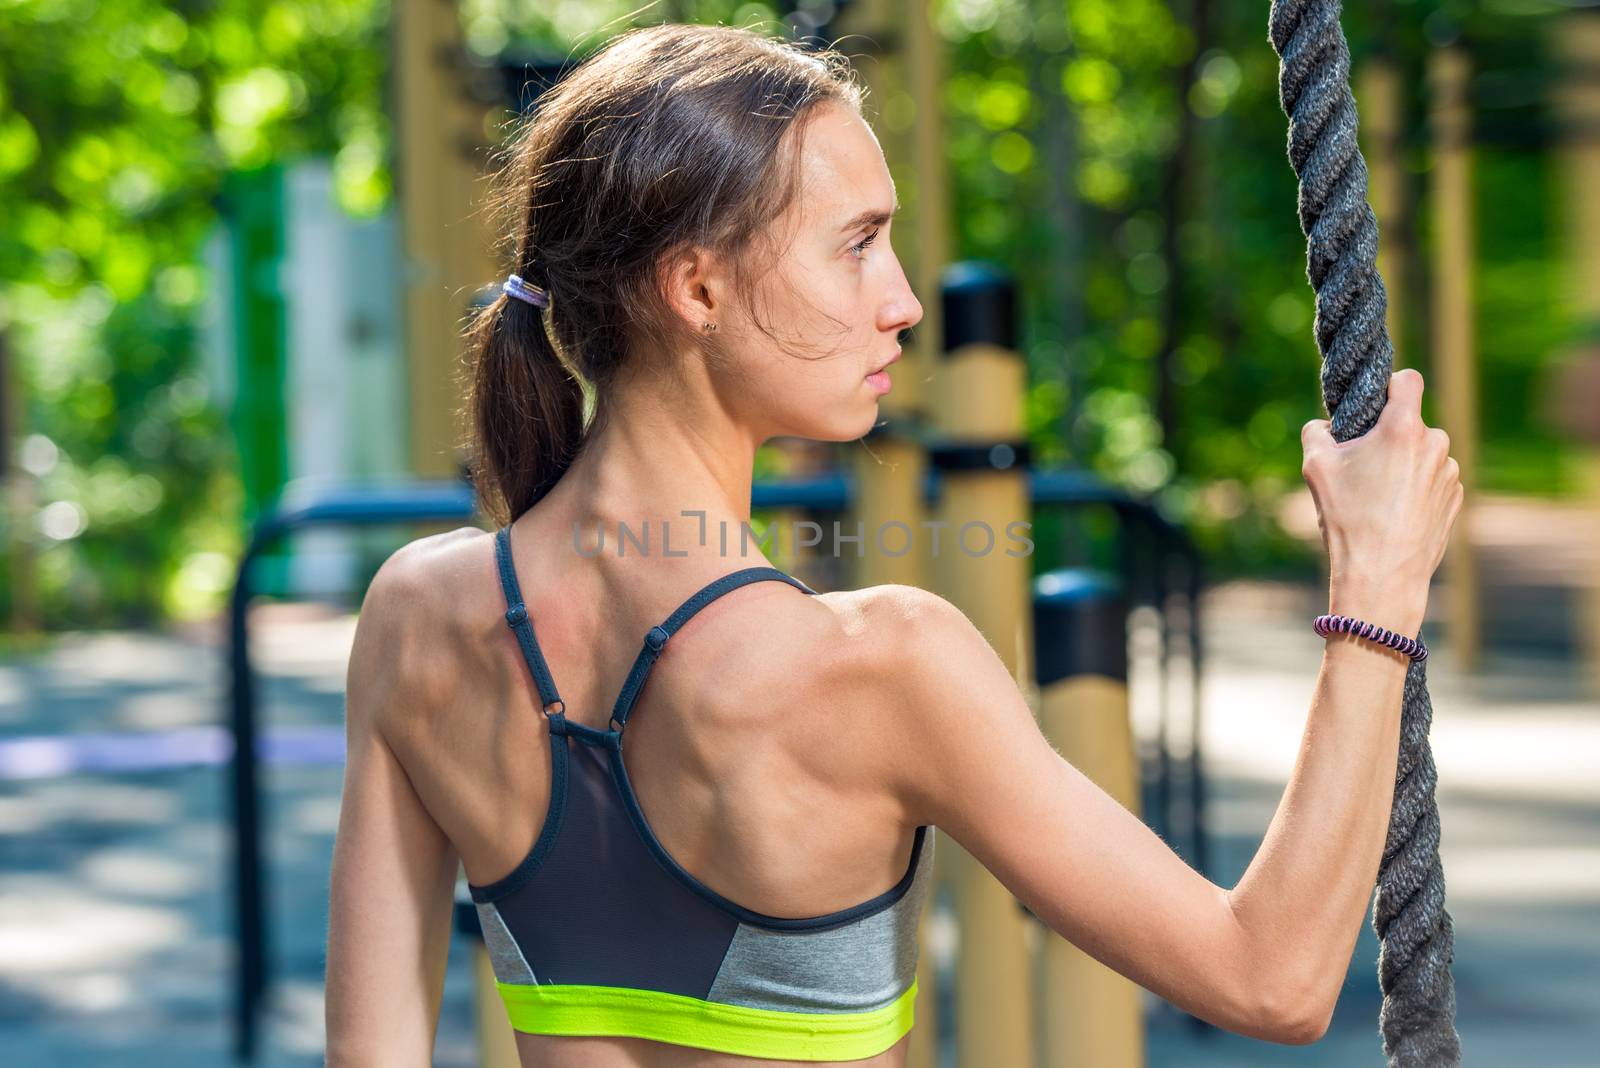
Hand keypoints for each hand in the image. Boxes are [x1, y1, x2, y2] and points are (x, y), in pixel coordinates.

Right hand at [1300, 369, 1463, 596]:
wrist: (1381, 574)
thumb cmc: (1348, 518)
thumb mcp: (1316, 468)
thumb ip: (1316, 433)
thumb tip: (1324, 426)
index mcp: (1402, 428)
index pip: (1407, 380)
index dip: (1390, 386)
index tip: (1377, 403)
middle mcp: (1435, 443)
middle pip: (1410, 424)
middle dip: (1389, 439)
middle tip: (1364, 469)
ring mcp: (1449, 472)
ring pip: (1424, 454)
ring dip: (1405, 465)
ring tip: (1379, 500)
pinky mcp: (1455, 498)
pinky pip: (1434, 480)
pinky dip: (1417, 489)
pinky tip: (1396, 515)